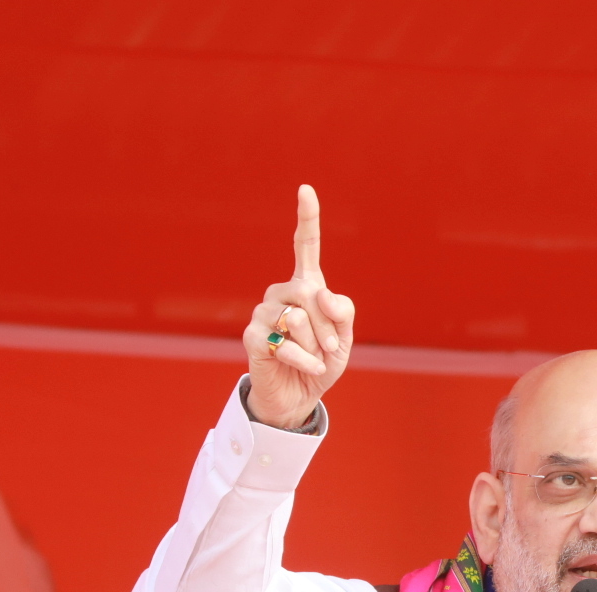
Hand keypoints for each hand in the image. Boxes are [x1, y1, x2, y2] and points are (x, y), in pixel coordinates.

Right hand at [241, 185, 356, 429]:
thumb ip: (342, 313)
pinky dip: (305, 361)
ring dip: (316, 346)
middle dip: (328, 326)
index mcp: (306, 286)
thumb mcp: (344, 338)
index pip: (305, 247)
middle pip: (309, 292)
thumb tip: (322, 297)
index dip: (307, 218)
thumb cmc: (321, 362)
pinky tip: (306, 369)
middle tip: (331, 349)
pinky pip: (285, 343)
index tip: (306, 189)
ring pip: (298, 318)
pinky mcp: (252, 336)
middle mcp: (280, 293)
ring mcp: (262, 312)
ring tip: (315, 359)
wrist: (299, 396)